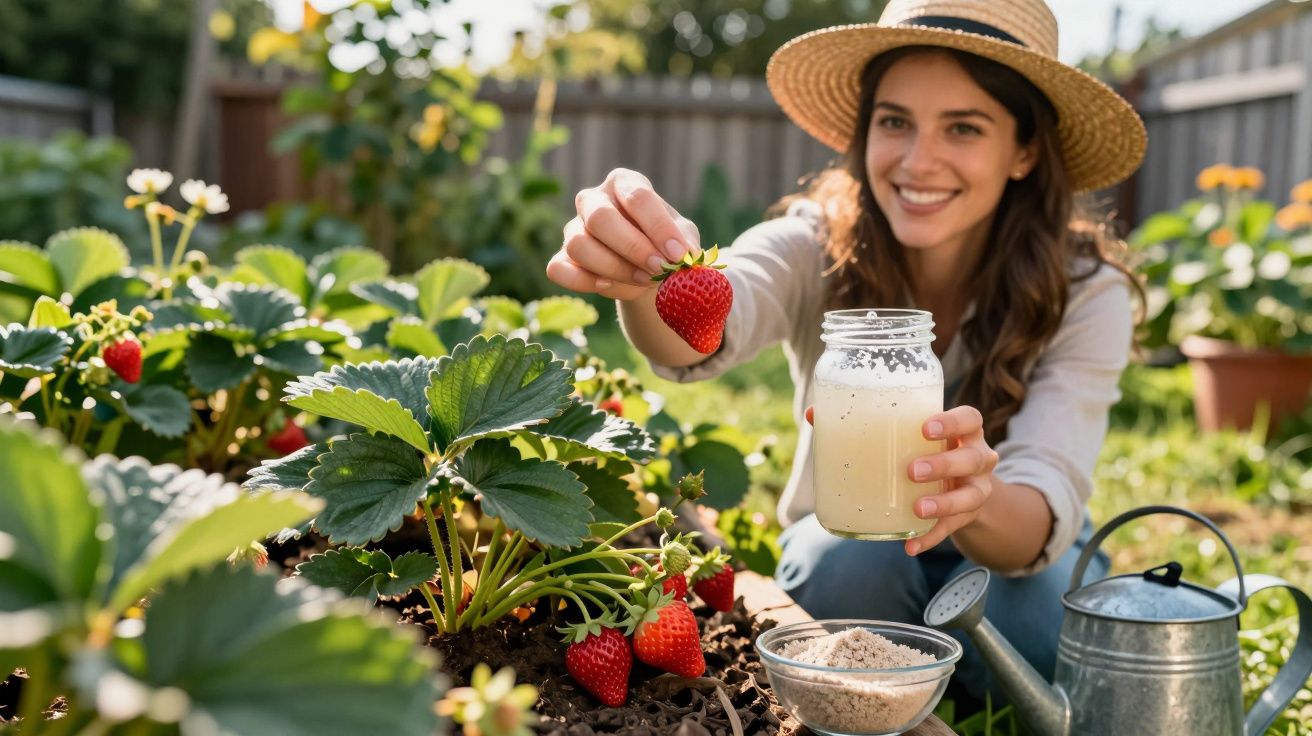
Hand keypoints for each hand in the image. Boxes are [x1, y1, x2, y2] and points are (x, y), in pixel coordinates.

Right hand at [547, 168, 700, 300]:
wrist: (646, 269)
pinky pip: (558, 269)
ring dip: (614, 269)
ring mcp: (573, 228)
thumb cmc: (664, 244)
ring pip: (578, 245)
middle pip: (600, 218)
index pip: (637, 197)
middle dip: (633, 248)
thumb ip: (685, 244)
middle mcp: (593, 200)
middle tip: (659, 269)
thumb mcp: (682, 238)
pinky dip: (584, 282)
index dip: (659, 227)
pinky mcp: (561, 257)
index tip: (679, 255)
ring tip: (643, 281)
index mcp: (624, 183)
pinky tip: (610, 287)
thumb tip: (687, 256)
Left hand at [803, 405, 998, 555]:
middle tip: (912, 471)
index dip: (952, 422)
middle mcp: (977, 458)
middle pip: (971, 458)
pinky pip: (952, 530)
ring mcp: (976, 489)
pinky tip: (911, 546)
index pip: (969, 419)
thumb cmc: (926, 450)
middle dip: (943, 464)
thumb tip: (813, 414)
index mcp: (964, 431)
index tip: (925, 428)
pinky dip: (930, 538)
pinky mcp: (967, 517)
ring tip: (917, 508)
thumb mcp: (910, 435)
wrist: (964, 487)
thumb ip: (866, 422)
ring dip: (943, 503)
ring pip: (969, 496)